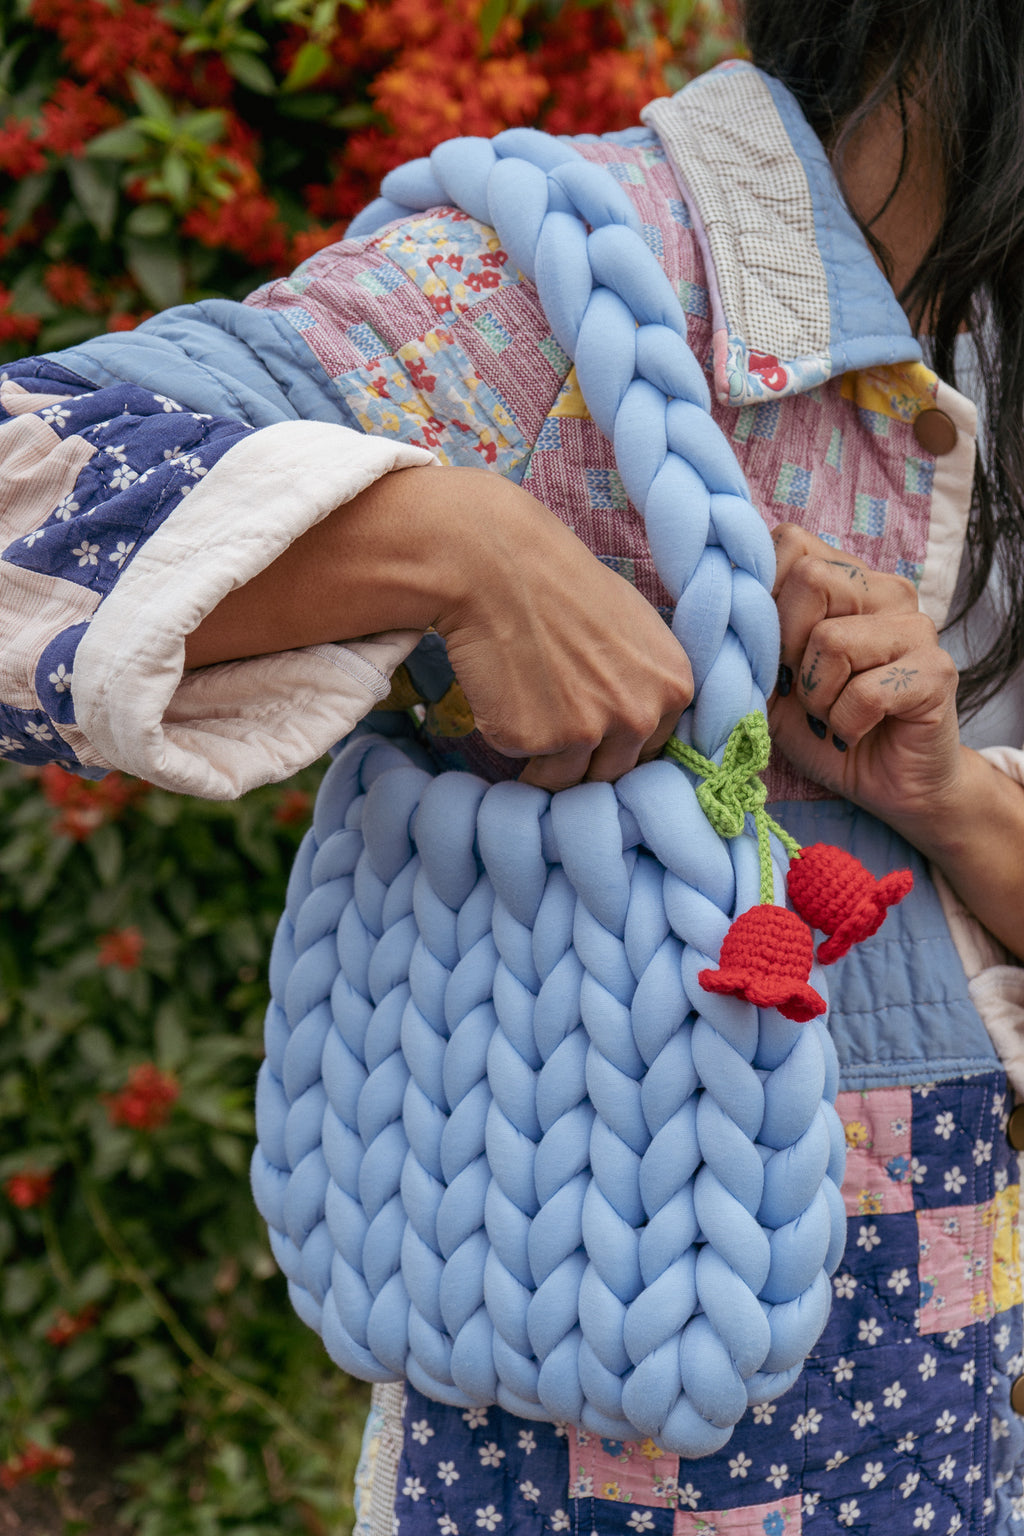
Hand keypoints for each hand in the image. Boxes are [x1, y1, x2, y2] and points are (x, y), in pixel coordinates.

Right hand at [435, 477, 693, 790]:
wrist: (500, 567)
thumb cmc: (561, 586)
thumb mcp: (635, 628)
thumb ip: (646, 681)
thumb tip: (640, 723)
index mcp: (674, 687)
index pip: (654, 751)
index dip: (618, 746)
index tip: (594, 740)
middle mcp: (641, 715)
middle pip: (615, 773)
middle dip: (586, 763)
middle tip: (555, 735)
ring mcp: (589, 732)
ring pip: (570, 781)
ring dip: (547, 764)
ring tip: (526, 716)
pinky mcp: (536, 740)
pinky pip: (525, 763)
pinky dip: (513, 743)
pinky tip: (503, 701)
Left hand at [768, 523, 962, 826]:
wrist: (885, 786)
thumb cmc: (821, 726)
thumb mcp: (766, 678)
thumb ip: (745, 637)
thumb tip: (703, 599)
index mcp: (844, 579)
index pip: (790, 542)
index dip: (763, 599)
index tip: (771, 652)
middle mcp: (885, 590)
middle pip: (809, 579)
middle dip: (787, 649)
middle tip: (803, 690)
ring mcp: (916, 627)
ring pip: (831, 640)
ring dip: (816, 696)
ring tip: (829, 715)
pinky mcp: (937, 671)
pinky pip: (864, 692)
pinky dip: (844, 724)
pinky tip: (853, 733)